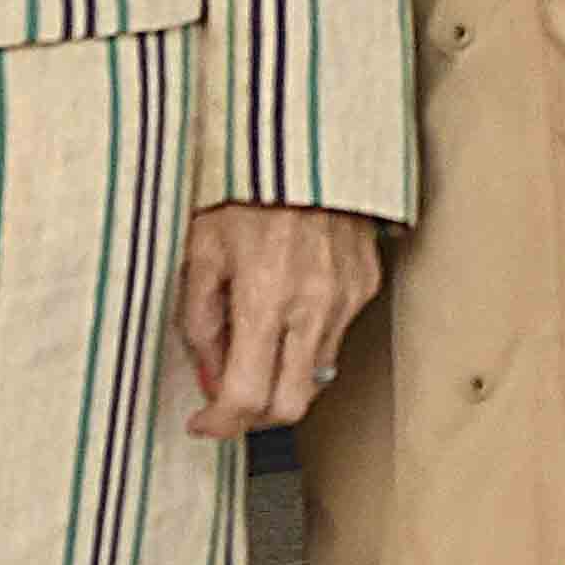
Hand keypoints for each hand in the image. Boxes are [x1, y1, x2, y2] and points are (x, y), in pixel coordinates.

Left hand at [176, 202, 381, 435]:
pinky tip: (288, 308)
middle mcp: (311, 305)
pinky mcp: (365, 285)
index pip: (245, 395)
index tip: (204, 423)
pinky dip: (307, 339)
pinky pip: (336, 336)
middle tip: (229, 398)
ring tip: (256, 341)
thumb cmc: (244, 184)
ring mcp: (345, 297)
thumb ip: (200, 322)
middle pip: (290, 405)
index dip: (219, 423)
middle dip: (255, 415)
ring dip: (283, 375)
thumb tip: (207, 377)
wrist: (303, 141)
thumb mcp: (200, 250)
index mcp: (263, 296)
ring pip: (316, 375)